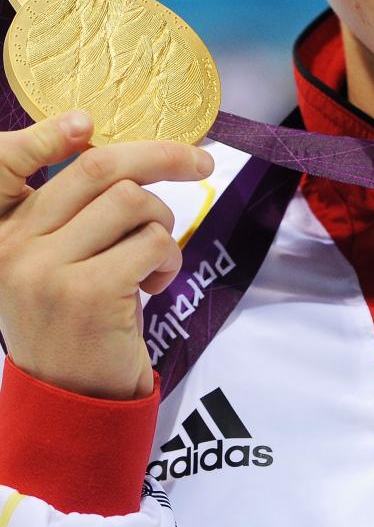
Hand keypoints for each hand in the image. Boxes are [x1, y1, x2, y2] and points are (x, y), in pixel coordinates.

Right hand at [0, 110, 213, 399]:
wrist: (73, 404)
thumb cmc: (75, 322)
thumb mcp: (55, 263)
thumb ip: (73, 214)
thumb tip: (133, 154)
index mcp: (4, 232)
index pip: (8, 163)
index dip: (47, 133)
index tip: (86, 122)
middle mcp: (14, 246)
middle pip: (97, 167)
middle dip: (161, 155)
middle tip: (201, 162)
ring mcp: (46, 270)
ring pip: (132, 201)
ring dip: (162, 223)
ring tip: (156, 259)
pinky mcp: (87, 293)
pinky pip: (151, 242)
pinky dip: (168, 259)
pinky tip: (155, 286)